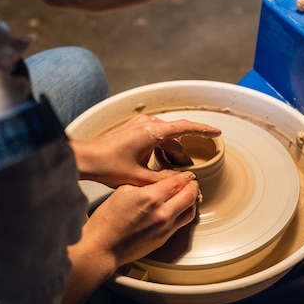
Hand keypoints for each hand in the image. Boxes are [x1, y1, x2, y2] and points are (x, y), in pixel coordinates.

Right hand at [60, 171, 198, 303]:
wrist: (102, 247)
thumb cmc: (106, 221)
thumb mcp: (123, 190)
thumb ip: (145, 184)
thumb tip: (158, 182)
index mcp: (150, 197)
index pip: (178, 182)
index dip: (185, 176)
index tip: (186, 174)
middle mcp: (162, 213)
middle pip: (190, 195)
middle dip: (192, 186)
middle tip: (190, 182)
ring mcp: (165, 228)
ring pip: (190, 211)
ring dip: (191, 200)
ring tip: (187, 195)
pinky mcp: (164, 239)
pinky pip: (181, 223)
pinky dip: (183, 213)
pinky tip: (177, 208)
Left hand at [70, 114, 220, 187]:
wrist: (86, 158)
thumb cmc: (108, 166)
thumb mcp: (140, 178)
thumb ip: (164, 179)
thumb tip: (183, 180)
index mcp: (152, 132)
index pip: (185, 128)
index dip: (204, 130)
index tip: (217, 132)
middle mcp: (148, 123)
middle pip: (176, 136)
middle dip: (184, 152)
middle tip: (189, 168)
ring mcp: (140, 124)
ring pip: (166, 137)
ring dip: (172, 151)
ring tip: (174, 169)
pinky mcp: (134, 128)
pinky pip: (156, 135)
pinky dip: (162, 147)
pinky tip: (159, 162)